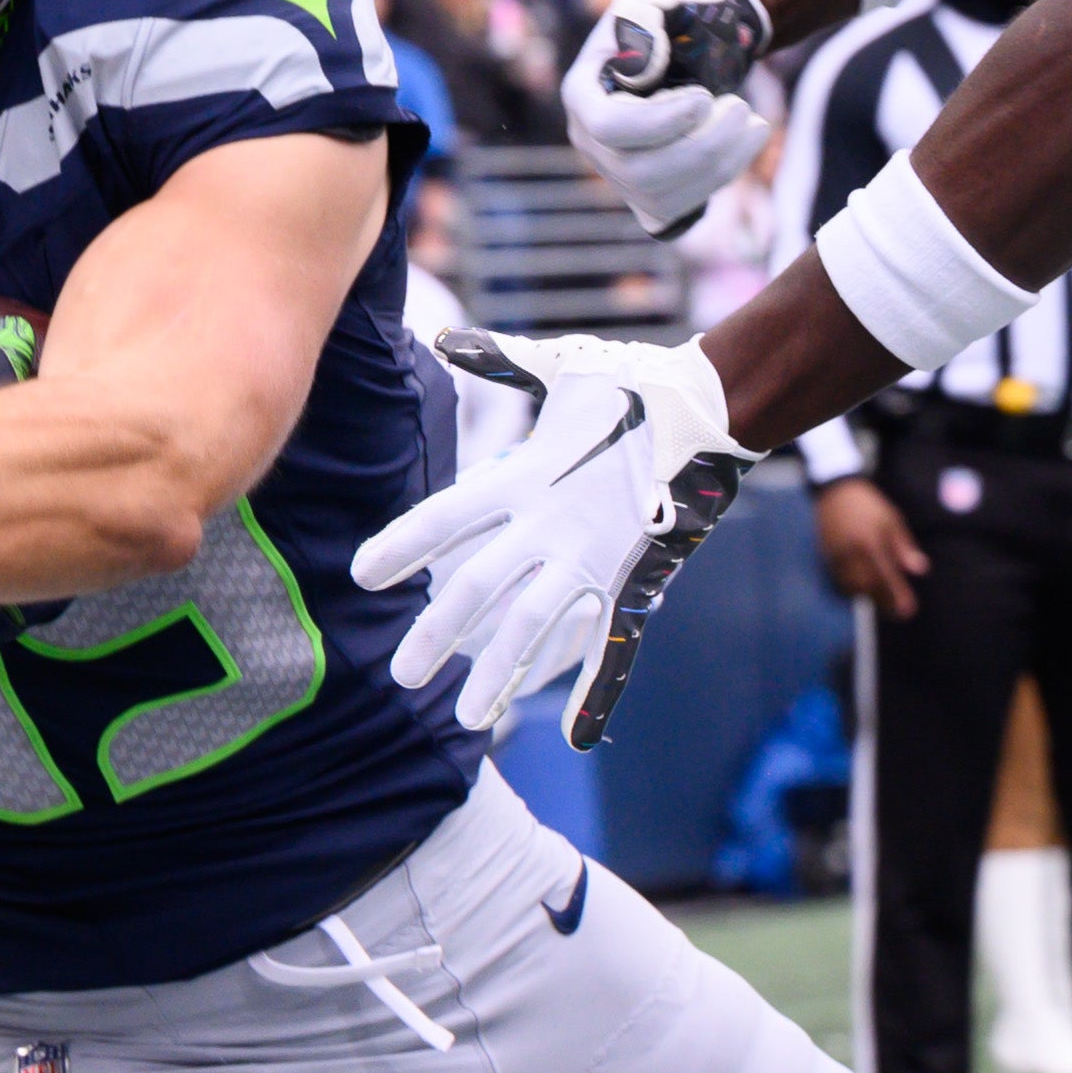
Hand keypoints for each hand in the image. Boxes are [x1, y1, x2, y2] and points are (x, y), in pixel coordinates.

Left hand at [352, 328, 755, 746]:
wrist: (709, 410)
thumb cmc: (634, 383)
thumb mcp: (562, 366)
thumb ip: (499, 359)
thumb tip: (446, 337)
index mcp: (526, 476)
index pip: (446, 516)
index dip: (402, 545)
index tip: (362, 575)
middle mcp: (552, 524)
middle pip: (481, 587)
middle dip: (438, 633)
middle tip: (401, 673)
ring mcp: (594, 557)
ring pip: (535, 627)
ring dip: (500, 673)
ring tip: (467, 715)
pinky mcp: (634, 579)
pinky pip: (613, 644)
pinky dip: (600, 693)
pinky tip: (579, 736)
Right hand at [561, 0, 774, 239]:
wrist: (688, 50)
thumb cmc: (669, 20)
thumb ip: (647, 13)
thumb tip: (648, 58)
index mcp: (584, 94)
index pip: (608, 126)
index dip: (659, 121)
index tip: (703, 97)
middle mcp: (592, 144)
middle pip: (640, 171)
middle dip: (702, 145)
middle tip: (742, 107)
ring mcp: (619, 177)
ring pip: (667, 195)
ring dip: (722, 160)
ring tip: (753, 121)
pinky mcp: (651, 199)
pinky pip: (685, 205)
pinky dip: (725, 173)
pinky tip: (748, 139)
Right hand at [813, 474, 925, 617]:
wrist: (836, 491)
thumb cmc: (869, 506)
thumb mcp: (892, 520)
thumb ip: (905, 547)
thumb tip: (920, 570)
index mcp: (871, 540)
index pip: (887, 575)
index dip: (898, 595)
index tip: (909, 611)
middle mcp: (852, 550)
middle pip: (868, 586)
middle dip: (884, 601)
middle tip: (899, 613)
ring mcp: (837, 554)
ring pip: (851, 585)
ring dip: (867, 596)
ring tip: (883, 601)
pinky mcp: (826, 555)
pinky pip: (838, 580)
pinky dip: (851, 588)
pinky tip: (862, 590)